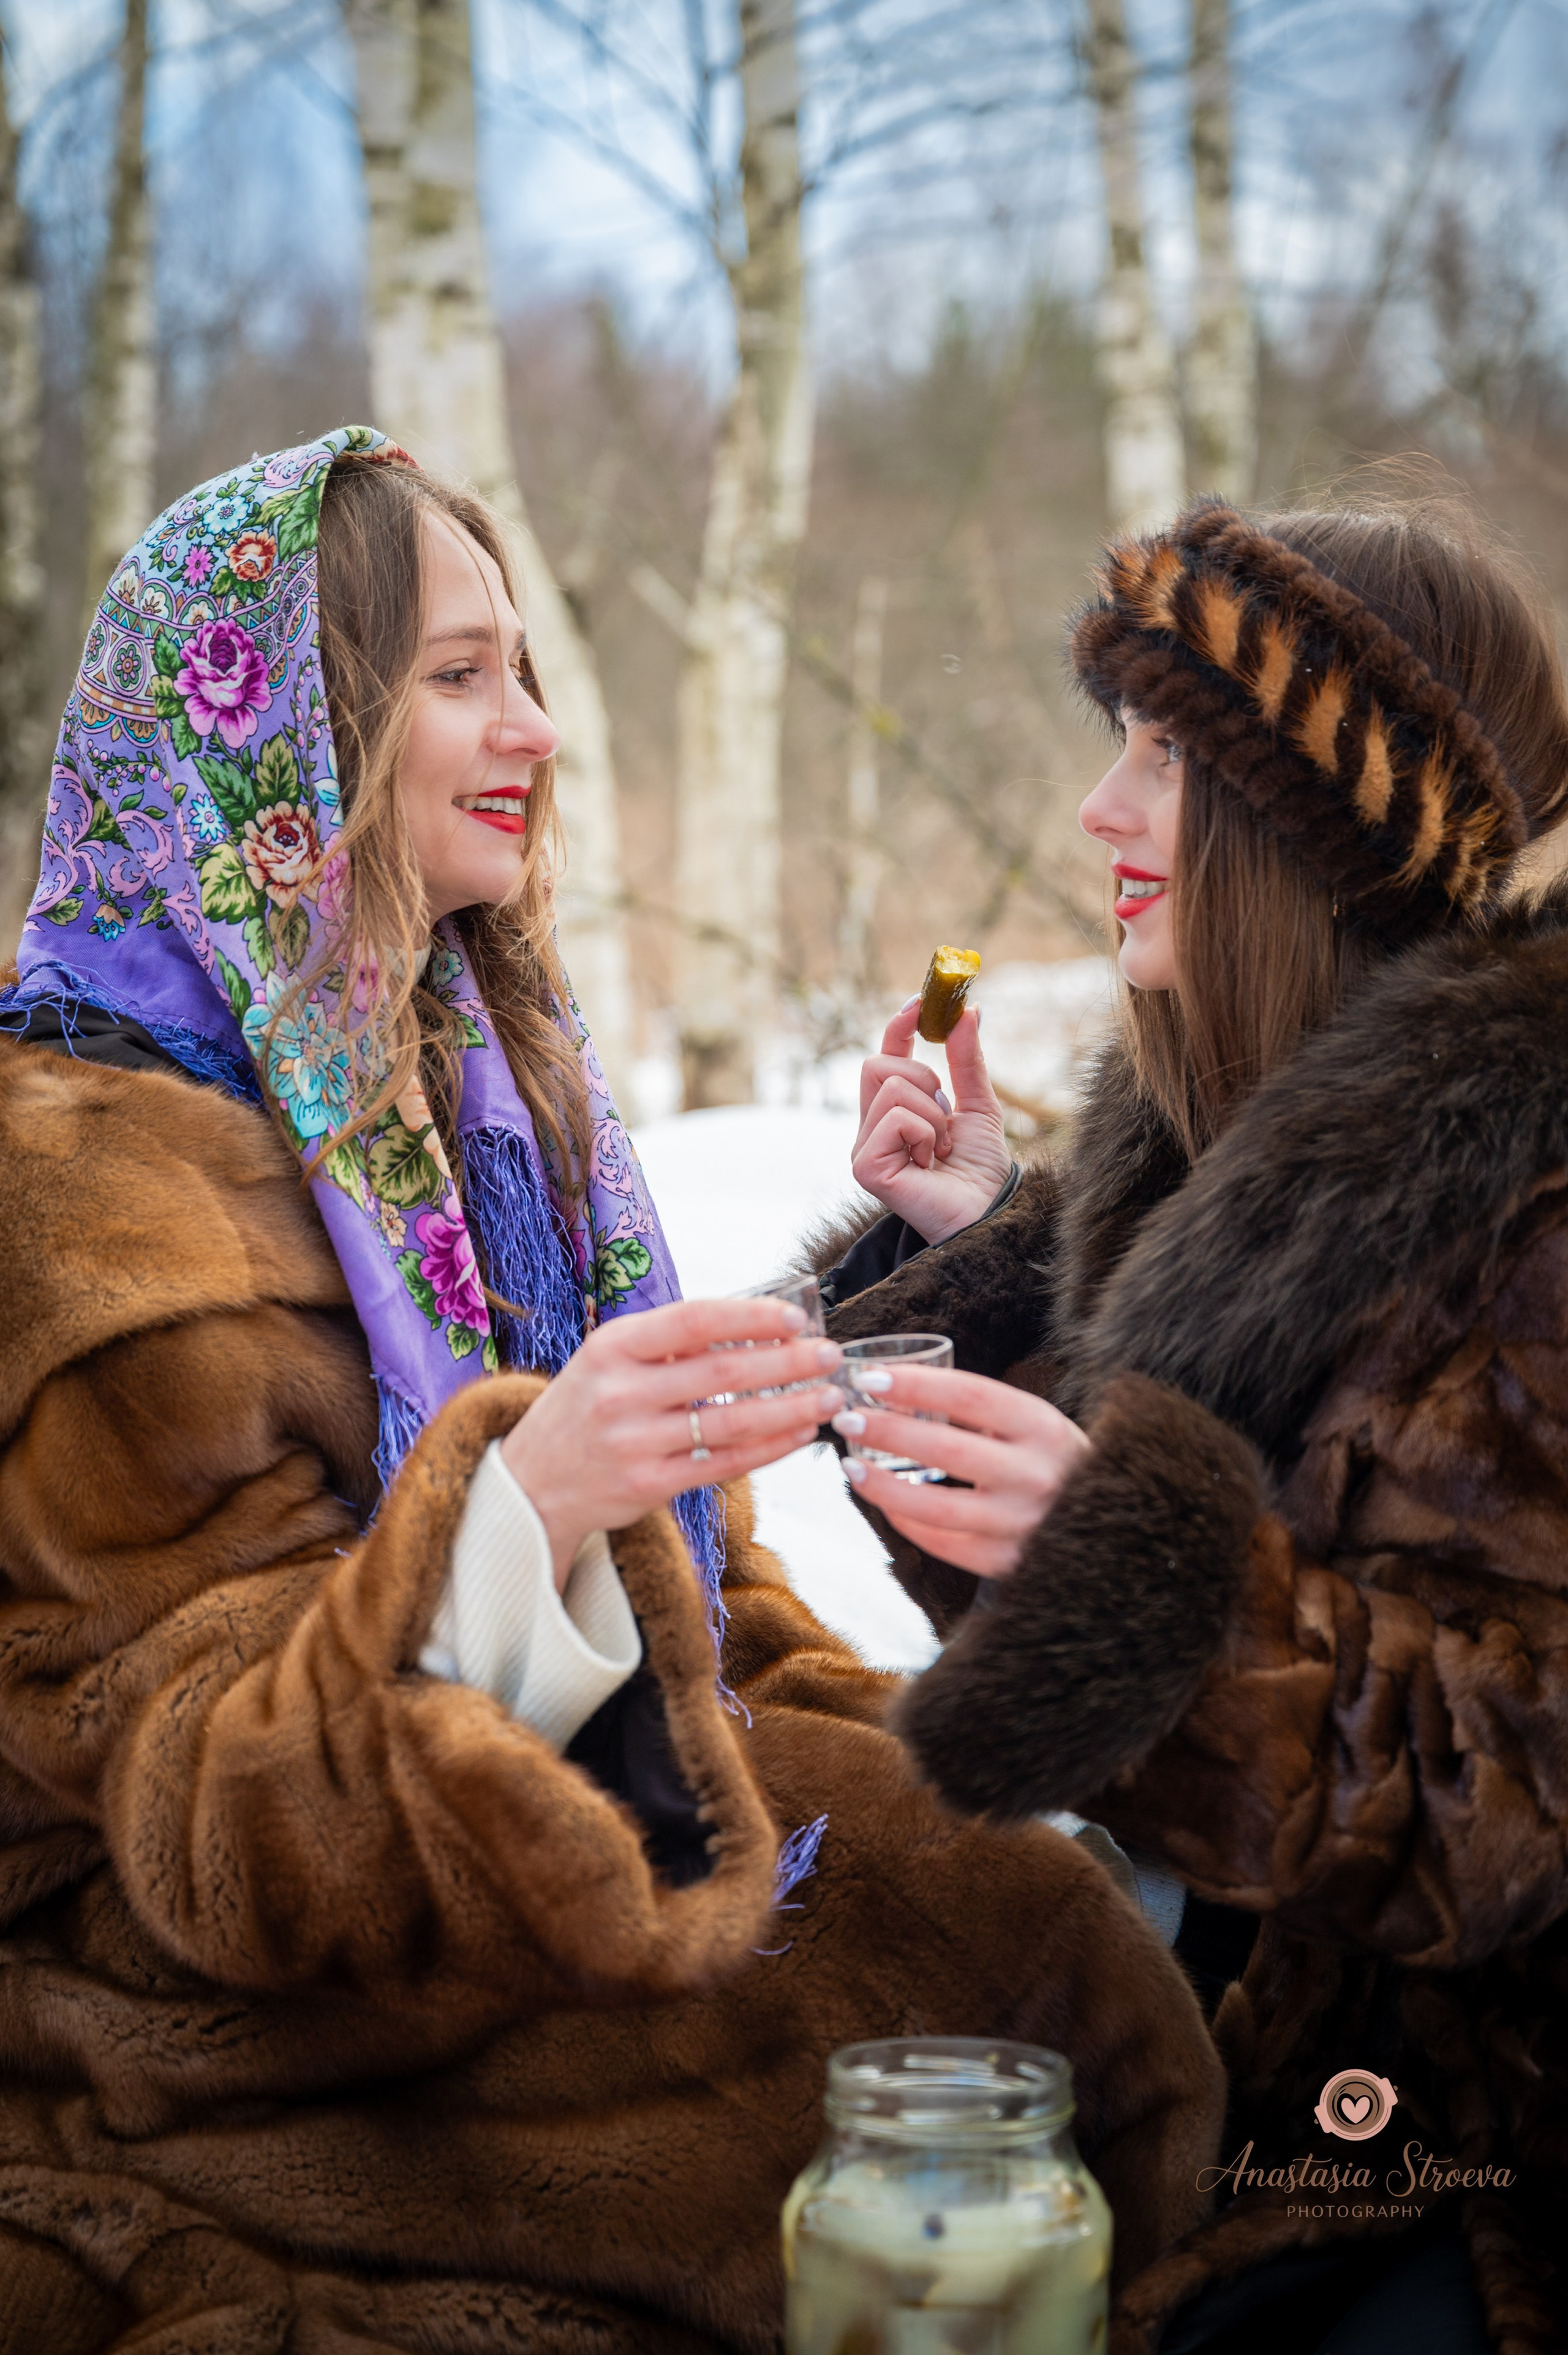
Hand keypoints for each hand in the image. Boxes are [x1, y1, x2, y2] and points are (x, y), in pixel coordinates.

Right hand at [501, 1298, 842, 1590]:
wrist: (531, 1482)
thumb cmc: (586, 1407)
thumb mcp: (609, 1359)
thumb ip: (670, 1343)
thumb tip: (755, 1322)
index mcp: (613, 1346)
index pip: (694, 1321)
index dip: (750, 1316)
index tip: (796, 1317)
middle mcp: (621, 1393)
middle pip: (722, 1372)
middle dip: (787, 1362)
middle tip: (830, 1355)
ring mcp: (635, 1443)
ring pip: (731, 1423)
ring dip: (790, 1408)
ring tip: (829, 1397)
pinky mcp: (650, 1486)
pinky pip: (724, 1465)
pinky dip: (769, 1447)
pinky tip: (800, 1433)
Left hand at [831, 1363, 1089, 1577]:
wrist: (1107, 1523)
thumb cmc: (1050, 1461)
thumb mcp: (1030, 1424)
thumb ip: (977, 1408)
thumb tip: (893, 1391)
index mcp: (1044, 1427)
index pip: (970, 1395)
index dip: (916, 1385)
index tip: (871, 1379)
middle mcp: (1038, 1475)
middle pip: (947, 1449)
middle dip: (887, 1431)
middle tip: (846, 1418)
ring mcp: (1024, 1524)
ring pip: (936, 1508)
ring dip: (884, 1485)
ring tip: (851, 1466)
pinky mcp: (1009, 1562)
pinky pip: (944, 1544)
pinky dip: (907, 1523)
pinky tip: (885, 1504)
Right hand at [851, 999, 1011, 1244]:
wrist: (988, 1212)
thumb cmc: (981, 1169)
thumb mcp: (978, 1104)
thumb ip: (968, 1060)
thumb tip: (968, 1010)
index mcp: (892, 1112)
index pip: (884, 1057)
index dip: (897, 1027)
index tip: (919, 1003)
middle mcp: (871, 1128)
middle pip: (876, 1064)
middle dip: (923, 1078)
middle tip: (944, 1114)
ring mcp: (863, 1148)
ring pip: (891, 1088)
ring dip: (932, 1114)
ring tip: (942, 1148)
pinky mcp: (865, 1166)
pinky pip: (895, 1118)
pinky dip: (924, 1133)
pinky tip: (930, 1161)